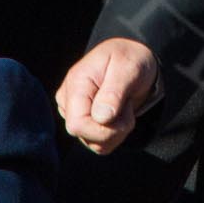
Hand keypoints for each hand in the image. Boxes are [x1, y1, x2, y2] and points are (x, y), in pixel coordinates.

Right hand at [57, 37, 157, 154]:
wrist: (134, 59)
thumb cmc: (130, 58)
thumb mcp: (129, 67)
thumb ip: (114, 92)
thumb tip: (101, 118)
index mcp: (76, 83)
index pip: (77, 124)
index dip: (103, 129)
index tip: (126, 110)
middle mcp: (68, 100)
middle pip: (85, 136)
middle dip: (115, 128)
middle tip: (128, 104)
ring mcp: (74, 114)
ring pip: (94, 143)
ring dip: (117, 131)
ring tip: (124, 106)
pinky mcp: (84, 123)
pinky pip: (99, 144)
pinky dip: (115, 134)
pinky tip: (120, 114)